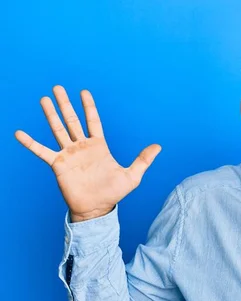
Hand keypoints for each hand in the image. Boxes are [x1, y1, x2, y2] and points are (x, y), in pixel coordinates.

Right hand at [15, 85, 160, 221]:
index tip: (83, 91)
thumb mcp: (133, 176)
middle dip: (65, 104)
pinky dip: (30, 142)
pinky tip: (19, 133)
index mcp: (99, 146)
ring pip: (58, 130)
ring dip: (50, 114)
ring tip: (44, 99)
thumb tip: (158, 146)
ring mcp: (69, 154)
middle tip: (58, 87)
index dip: (88, 106)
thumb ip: (143, 159)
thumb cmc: (114, 194)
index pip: (93, 121)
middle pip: (72, 120)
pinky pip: (41, 151)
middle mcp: (82, 147)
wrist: (97, 209)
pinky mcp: (58, 165)